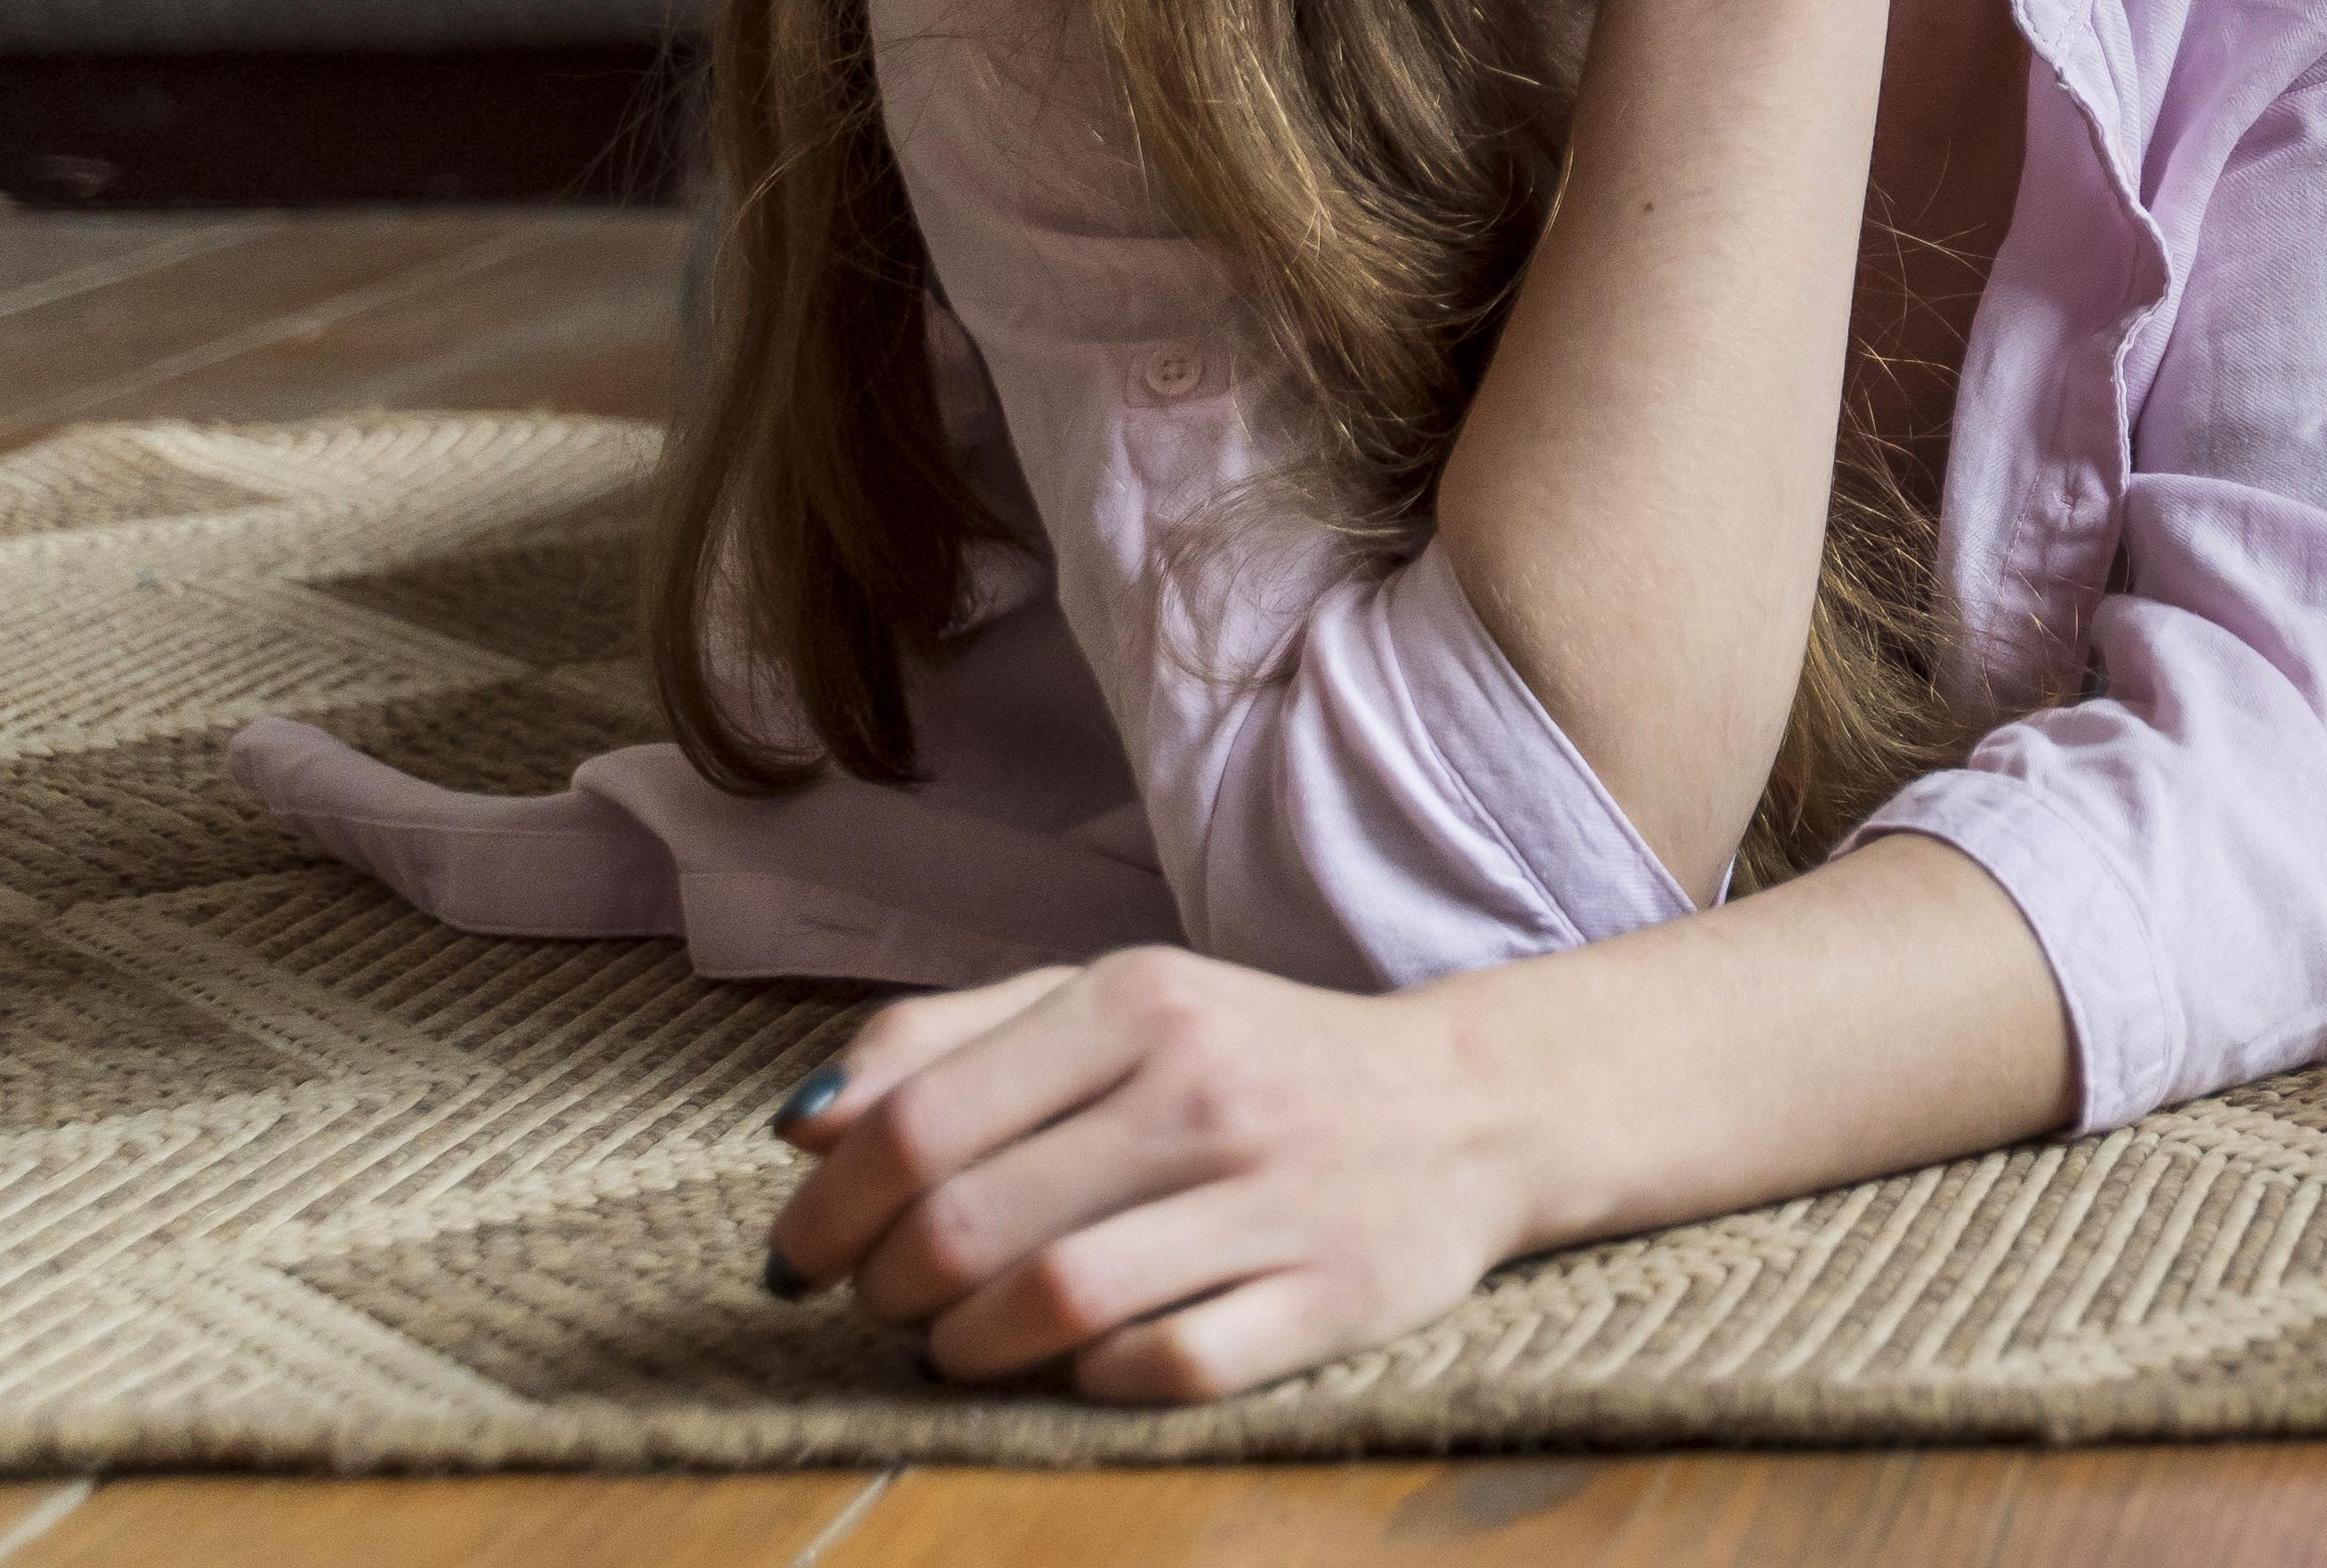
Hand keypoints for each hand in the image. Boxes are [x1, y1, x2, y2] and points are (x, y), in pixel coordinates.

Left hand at [762, 948, 1532, 1401]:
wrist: (1473, 1104)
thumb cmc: (1252, 1060)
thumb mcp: (1112, 1004)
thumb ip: (947, 1039)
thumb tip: (801, 1124)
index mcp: (1141, 998)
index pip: (915, 1126)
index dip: (825, 1214)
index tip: (806, 1256)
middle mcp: (1206, 1087)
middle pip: (964, 1228)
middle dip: (887, 1292)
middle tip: (891, 1303)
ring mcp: (1275, 1195)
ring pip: (1049, 1306)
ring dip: (964, 1349)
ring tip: (961, 1343)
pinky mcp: (1330, 1294)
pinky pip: (1161, 1367)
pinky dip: (1088, 1381)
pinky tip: (1080, 1362)